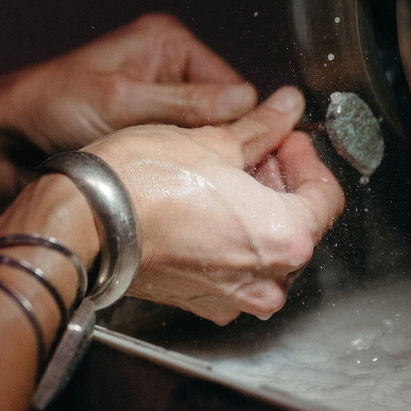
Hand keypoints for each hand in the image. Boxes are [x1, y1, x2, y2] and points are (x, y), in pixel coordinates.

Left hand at [0, 15, 258, 206]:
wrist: (4, 138)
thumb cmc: (49, 106)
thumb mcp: (122, 103)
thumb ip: (186, 104)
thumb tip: (246, 102)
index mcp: (169, 41)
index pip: (235, 86)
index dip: (238, 125)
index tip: (238, 161)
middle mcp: (170, 65)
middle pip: (224, 113)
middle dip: (216, 144)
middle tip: (207, 175)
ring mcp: (159, 98)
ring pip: (205, 136)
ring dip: (195, 158)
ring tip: (180, 177)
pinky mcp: (147, 127)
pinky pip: (182, 149)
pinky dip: (178, 166)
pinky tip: (168, 179)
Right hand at [88, 86, 344, 323]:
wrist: (84, 222)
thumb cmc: (143, 184)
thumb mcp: (214, 141)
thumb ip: (263, 128)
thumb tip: (286, 107)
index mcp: (286, 239)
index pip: (325, 196)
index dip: (305, 157)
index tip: (284, 136)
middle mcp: (268, 281)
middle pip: (298, 225)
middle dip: (280, 183)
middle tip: (254, 149)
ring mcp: (233, 298)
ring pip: (266, 249)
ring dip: (256, 211)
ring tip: (225, 176)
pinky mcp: (201, 303)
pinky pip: (233, 269)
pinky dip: (229, 239)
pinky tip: (205, 208)